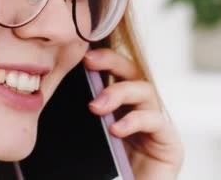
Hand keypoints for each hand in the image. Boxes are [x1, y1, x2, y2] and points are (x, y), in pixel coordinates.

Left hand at [85, 49, 183, 179]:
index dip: (100, 58)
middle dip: (110, 62)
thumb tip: (51, 94)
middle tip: (89, 61)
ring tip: (96, 107)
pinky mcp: (169, 143)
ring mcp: (155, 125)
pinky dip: (134, 121)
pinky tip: (116, 129)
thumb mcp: (85, 140)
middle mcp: (138, 110)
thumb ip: (78, 118)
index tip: (80, 53)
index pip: (111, 72)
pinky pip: (156, 121)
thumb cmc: (102, 172)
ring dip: (119, 92)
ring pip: (144, 90)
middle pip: (131, 72)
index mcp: (116, 107)